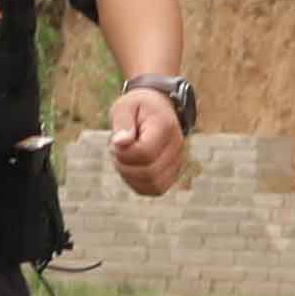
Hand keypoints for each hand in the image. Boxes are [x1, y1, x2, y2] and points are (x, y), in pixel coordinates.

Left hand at [109, 79, 193, 199]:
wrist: (158, 108)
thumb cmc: (137, 107)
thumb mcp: (124, 106)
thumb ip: (122, 123)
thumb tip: (120, 143)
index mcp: (165, 126)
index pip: (144, 152)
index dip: (123, 152)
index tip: (115, 141)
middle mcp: (177, 146)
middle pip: (149, 172)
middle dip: (124, 165)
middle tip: (116, 150)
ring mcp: (178, 161)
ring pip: (153, 185)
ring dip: (130, 176)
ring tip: (124, 158)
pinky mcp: (174, 173)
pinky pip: (155, 189)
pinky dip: (138, 184)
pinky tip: (131, 168)